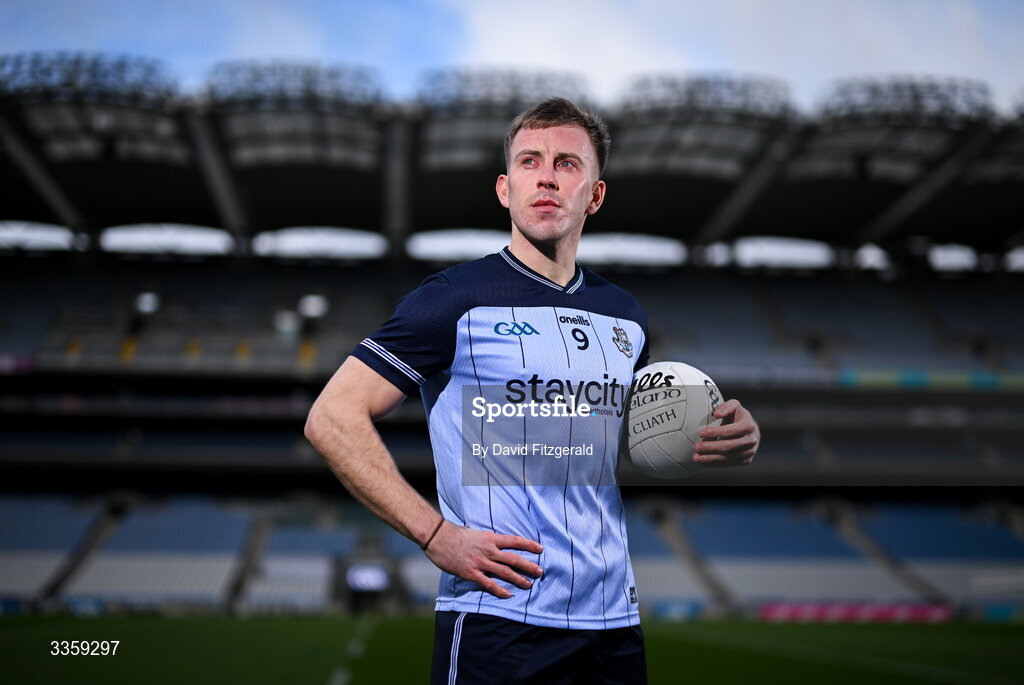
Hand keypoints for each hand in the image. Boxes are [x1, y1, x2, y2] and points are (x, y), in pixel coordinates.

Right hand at [423, 522, 543, 598]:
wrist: (439, 537)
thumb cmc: (455, 534)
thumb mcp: (476, 533)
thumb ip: (487, 540)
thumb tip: (496, 545)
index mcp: (490, 538)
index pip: (514, 541)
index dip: (529, 545)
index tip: (540, 549)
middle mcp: (489, 550)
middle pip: (514, 559)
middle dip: (529, 566)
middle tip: (540, 571)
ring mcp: (480, 562)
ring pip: (505, 572)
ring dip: (518, 579)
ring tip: (529, 585)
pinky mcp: (471, 573)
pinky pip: (489, 584)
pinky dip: (500, 590)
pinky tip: (508, 595)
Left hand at [693, 399, 759, 467]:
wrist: (751, 431)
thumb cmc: (738, 416)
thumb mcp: (734, 406)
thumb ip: (726, 407)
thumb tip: (716, 414)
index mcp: (748, 426)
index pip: (729, 430)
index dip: (714, 432)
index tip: (700, 433)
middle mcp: (751, 440)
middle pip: (728, 446)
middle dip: (710, 447)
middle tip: (696, 447)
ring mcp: (750, 452)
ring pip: (728, 458)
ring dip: (710, 459)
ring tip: (696, 458)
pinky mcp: (746, 460)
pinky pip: (728, 464)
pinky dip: (714, 464)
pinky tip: (703, 462)